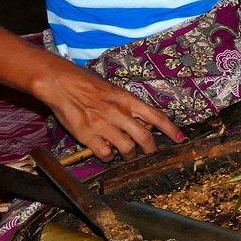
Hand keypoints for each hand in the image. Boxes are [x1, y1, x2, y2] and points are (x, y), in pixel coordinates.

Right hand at [34, 60, 182, 161]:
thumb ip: (127, 104)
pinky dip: (109, 157)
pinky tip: (107, 153)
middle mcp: (119, 113)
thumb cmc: (86, 84)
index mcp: (127, 99)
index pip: (156, 116)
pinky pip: (105, 154)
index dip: (171, 130)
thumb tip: (141, 118)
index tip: (180, 139)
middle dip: (151, 150)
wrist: (60, 83)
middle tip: (150, 154)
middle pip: (145, 138)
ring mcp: (103, 125)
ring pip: (128, 149)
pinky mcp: (87, 135)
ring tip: (127, 154)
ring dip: (130, 155)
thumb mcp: (113, 89)